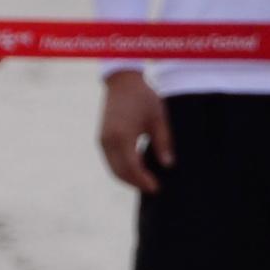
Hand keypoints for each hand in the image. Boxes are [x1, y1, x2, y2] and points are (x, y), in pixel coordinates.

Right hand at [98, 70, 172, 193]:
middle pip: (120, 172)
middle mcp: (109, 141)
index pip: (132, 168)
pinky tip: (137, 168)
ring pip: (113, 169)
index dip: (144, 180)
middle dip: (136, 183)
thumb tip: (168, 165)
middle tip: (153, 188)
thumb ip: (163, 142)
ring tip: (146, 181)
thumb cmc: (143, 97)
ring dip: (128, 178)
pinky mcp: (101, 138)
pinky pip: (110, 161)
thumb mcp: (158, 118)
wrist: (122, 82)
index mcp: (123, 136)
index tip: (157, 187)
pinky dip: (122, 168)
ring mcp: (103, 140)